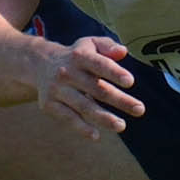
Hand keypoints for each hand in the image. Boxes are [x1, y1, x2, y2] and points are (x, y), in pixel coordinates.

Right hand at [30, 35, 145, 139]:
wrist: (40, 63)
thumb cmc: (76, 56)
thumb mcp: (90, 44)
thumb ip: (108, 46)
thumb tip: (123, 52)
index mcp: (79, 56)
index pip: (99, 64)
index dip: (114, 73)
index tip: (130, 82)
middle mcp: (66, 72)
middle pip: (96, 88)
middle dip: (119, 100)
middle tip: (140, 109)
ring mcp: (57, 90)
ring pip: (83, 106)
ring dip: (103, 118)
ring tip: (121, 125)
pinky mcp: (49, 105)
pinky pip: (67, 118)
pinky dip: (81, 128)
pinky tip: (96, 135)